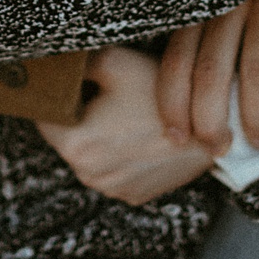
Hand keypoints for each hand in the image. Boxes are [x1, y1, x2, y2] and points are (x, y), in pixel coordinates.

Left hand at [36, 45, 215, 204]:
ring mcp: (112, 190)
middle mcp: (89, 176)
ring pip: (91, 156)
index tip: (72, 86)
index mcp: (75, 146)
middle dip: (80, 118)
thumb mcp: (114, 63)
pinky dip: (121, 156)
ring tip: (128, 116)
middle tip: (107, 96)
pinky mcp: (133, 196)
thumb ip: (77, 64)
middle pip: (67, 139)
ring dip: (101, 138)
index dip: (57, 98)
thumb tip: (54, 63)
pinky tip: (140, 136)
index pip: (45, 118)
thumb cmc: (163, 93)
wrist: (213, 126)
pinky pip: (114, 171)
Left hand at [157, 0, 258, 153]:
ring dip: (256, 115)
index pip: (177, 56)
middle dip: (211, 118)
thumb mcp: (237, 17)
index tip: (177, 138)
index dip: (174, 101)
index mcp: (206, 2)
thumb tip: (196, 121)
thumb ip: (215, 52)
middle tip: (218, 149)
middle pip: (211, 68)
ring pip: (253, 69)